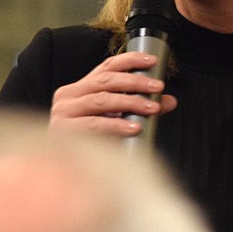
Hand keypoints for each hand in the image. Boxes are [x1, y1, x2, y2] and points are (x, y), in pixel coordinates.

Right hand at [48, 52, 177, 137]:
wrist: (67, 171)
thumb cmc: (92, 140)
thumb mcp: (117, 118)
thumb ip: (140, 107)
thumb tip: (169, 101)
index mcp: (80, 88)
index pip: (107, 66)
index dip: (130, 60)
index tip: (152, 61)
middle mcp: (69, 95)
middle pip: (106, 80)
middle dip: (135, 82)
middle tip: (158, 87)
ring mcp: (64, 112)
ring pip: (102, 100)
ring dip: (131, 102)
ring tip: (152, 107)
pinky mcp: (64, 131)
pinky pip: (95, 125)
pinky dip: (117, 125)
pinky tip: (134, 127)